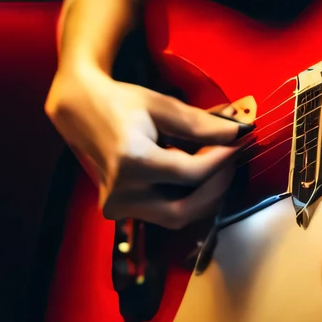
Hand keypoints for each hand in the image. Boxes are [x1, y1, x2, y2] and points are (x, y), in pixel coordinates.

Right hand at [45, 68, 247, 227]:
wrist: (81, 112)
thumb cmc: (122, 103)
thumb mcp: (162, 106)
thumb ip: (201, 124)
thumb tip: (238, 133)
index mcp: (130, 161)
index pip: (189, 174)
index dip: (221, 161)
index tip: (239, 144)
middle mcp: (121, 192)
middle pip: (184, 211)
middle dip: (216, 189)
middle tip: (230, 161)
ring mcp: (117, 207)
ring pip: (175, 217)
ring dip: (203, 196)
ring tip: (213, 164)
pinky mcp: (117, 211)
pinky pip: (162, 213)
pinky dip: (185, 197)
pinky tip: (193, 174)